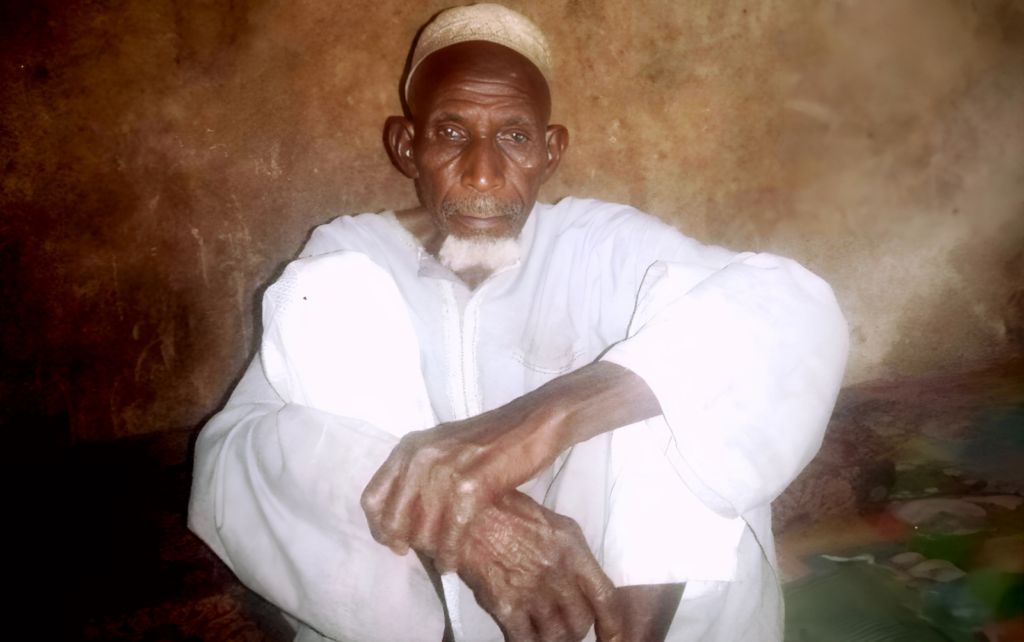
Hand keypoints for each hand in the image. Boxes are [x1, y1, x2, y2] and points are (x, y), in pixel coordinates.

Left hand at [360, 362, 661, 570]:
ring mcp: (445, 470)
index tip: (393, 543)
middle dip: (402, 542)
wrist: (534, 423)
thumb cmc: (492, 439)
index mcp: (410, 446)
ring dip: (428, 551)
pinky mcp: (472, 484)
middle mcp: (420, 456)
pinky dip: (449, 552)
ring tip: (440, 564)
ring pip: (420, 527)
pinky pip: (450, 530)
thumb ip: (421, 473)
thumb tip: (403, 513)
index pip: (373, 497)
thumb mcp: (445, 448)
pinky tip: (453, 564)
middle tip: (417, 556)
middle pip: (393, 517)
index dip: (379, 526)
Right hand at [456, 492, 623, 641]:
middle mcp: (558, 575)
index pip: (606, 599)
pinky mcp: (507, 607)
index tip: (611, 636)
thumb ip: (575, 556)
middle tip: (566, 626)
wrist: (469, 515)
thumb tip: (583, 583)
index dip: (612, 625)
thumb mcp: (556, 526)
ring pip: (556, 636)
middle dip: (576, 629)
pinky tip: (524, 636)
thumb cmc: (511, 512)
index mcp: (574, 552)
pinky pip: (526, 640)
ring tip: (547, 633)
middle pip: (580, 622)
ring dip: (553, 639)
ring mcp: (533, 593)